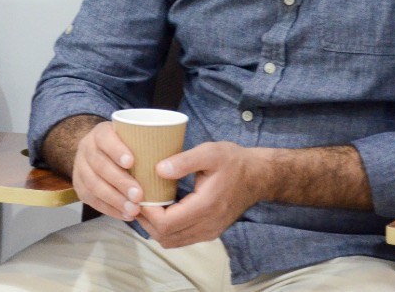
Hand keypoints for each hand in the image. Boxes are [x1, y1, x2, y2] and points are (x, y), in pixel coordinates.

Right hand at [69, 122, 147, 221]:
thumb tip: (175, 163)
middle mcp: (86, 148)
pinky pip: (91, 200)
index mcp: (100, 133)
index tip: (131, 162)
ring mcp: (80, 168)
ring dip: (115, 199)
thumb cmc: (126, 146)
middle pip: (100, 165)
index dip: (116, 149)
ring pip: (93, 185)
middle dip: (120, 182)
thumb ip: (147, 145)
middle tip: (139, 195)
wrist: (99, 151)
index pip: (105, 138)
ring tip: (134, 210)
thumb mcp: (133, 137)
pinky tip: (126, 215)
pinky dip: (110, 209)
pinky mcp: (79, 186)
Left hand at [137, 141, 269, 248]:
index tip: (138, 194)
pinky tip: (161, 210)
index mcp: (206, 207)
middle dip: (146, 221)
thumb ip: (183, 161)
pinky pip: (181, 239)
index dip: (147, 213)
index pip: (166, 224)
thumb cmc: (234, 161)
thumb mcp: (209, 152)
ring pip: (172, 241)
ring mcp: (210, 232)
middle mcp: (208, 225)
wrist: (258, 176)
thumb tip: (158, 169)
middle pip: (165, 237)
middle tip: (136, 199)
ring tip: (146, 204)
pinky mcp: (210, 232)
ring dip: (154, 227)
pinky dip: (166, 229)